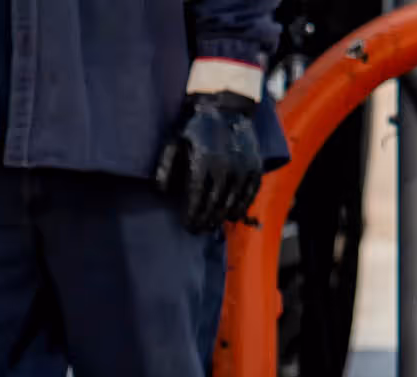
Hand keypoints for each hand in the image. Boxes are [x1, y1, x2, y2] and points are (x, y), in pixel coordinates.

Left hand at [154, 92, 265, 232]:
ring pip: (232, 202)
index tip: (187, 226)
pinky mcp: (255, 165)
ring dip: (222, 217)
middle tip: (199, 230)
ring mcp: (242, 166)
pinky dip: (242, 206)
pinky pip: (250, 192)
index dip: (192, 216)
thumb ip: (165, 166)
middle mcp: (225, 166)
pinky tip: (234, 215)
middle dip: (205, 220)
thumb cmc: (195, 127)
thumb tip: (161, 192)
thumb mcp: (174, 141)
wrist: (226, 107)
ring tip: (212, 226)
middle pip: (214, 204)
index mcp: (203, 162)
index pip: (196, 198)